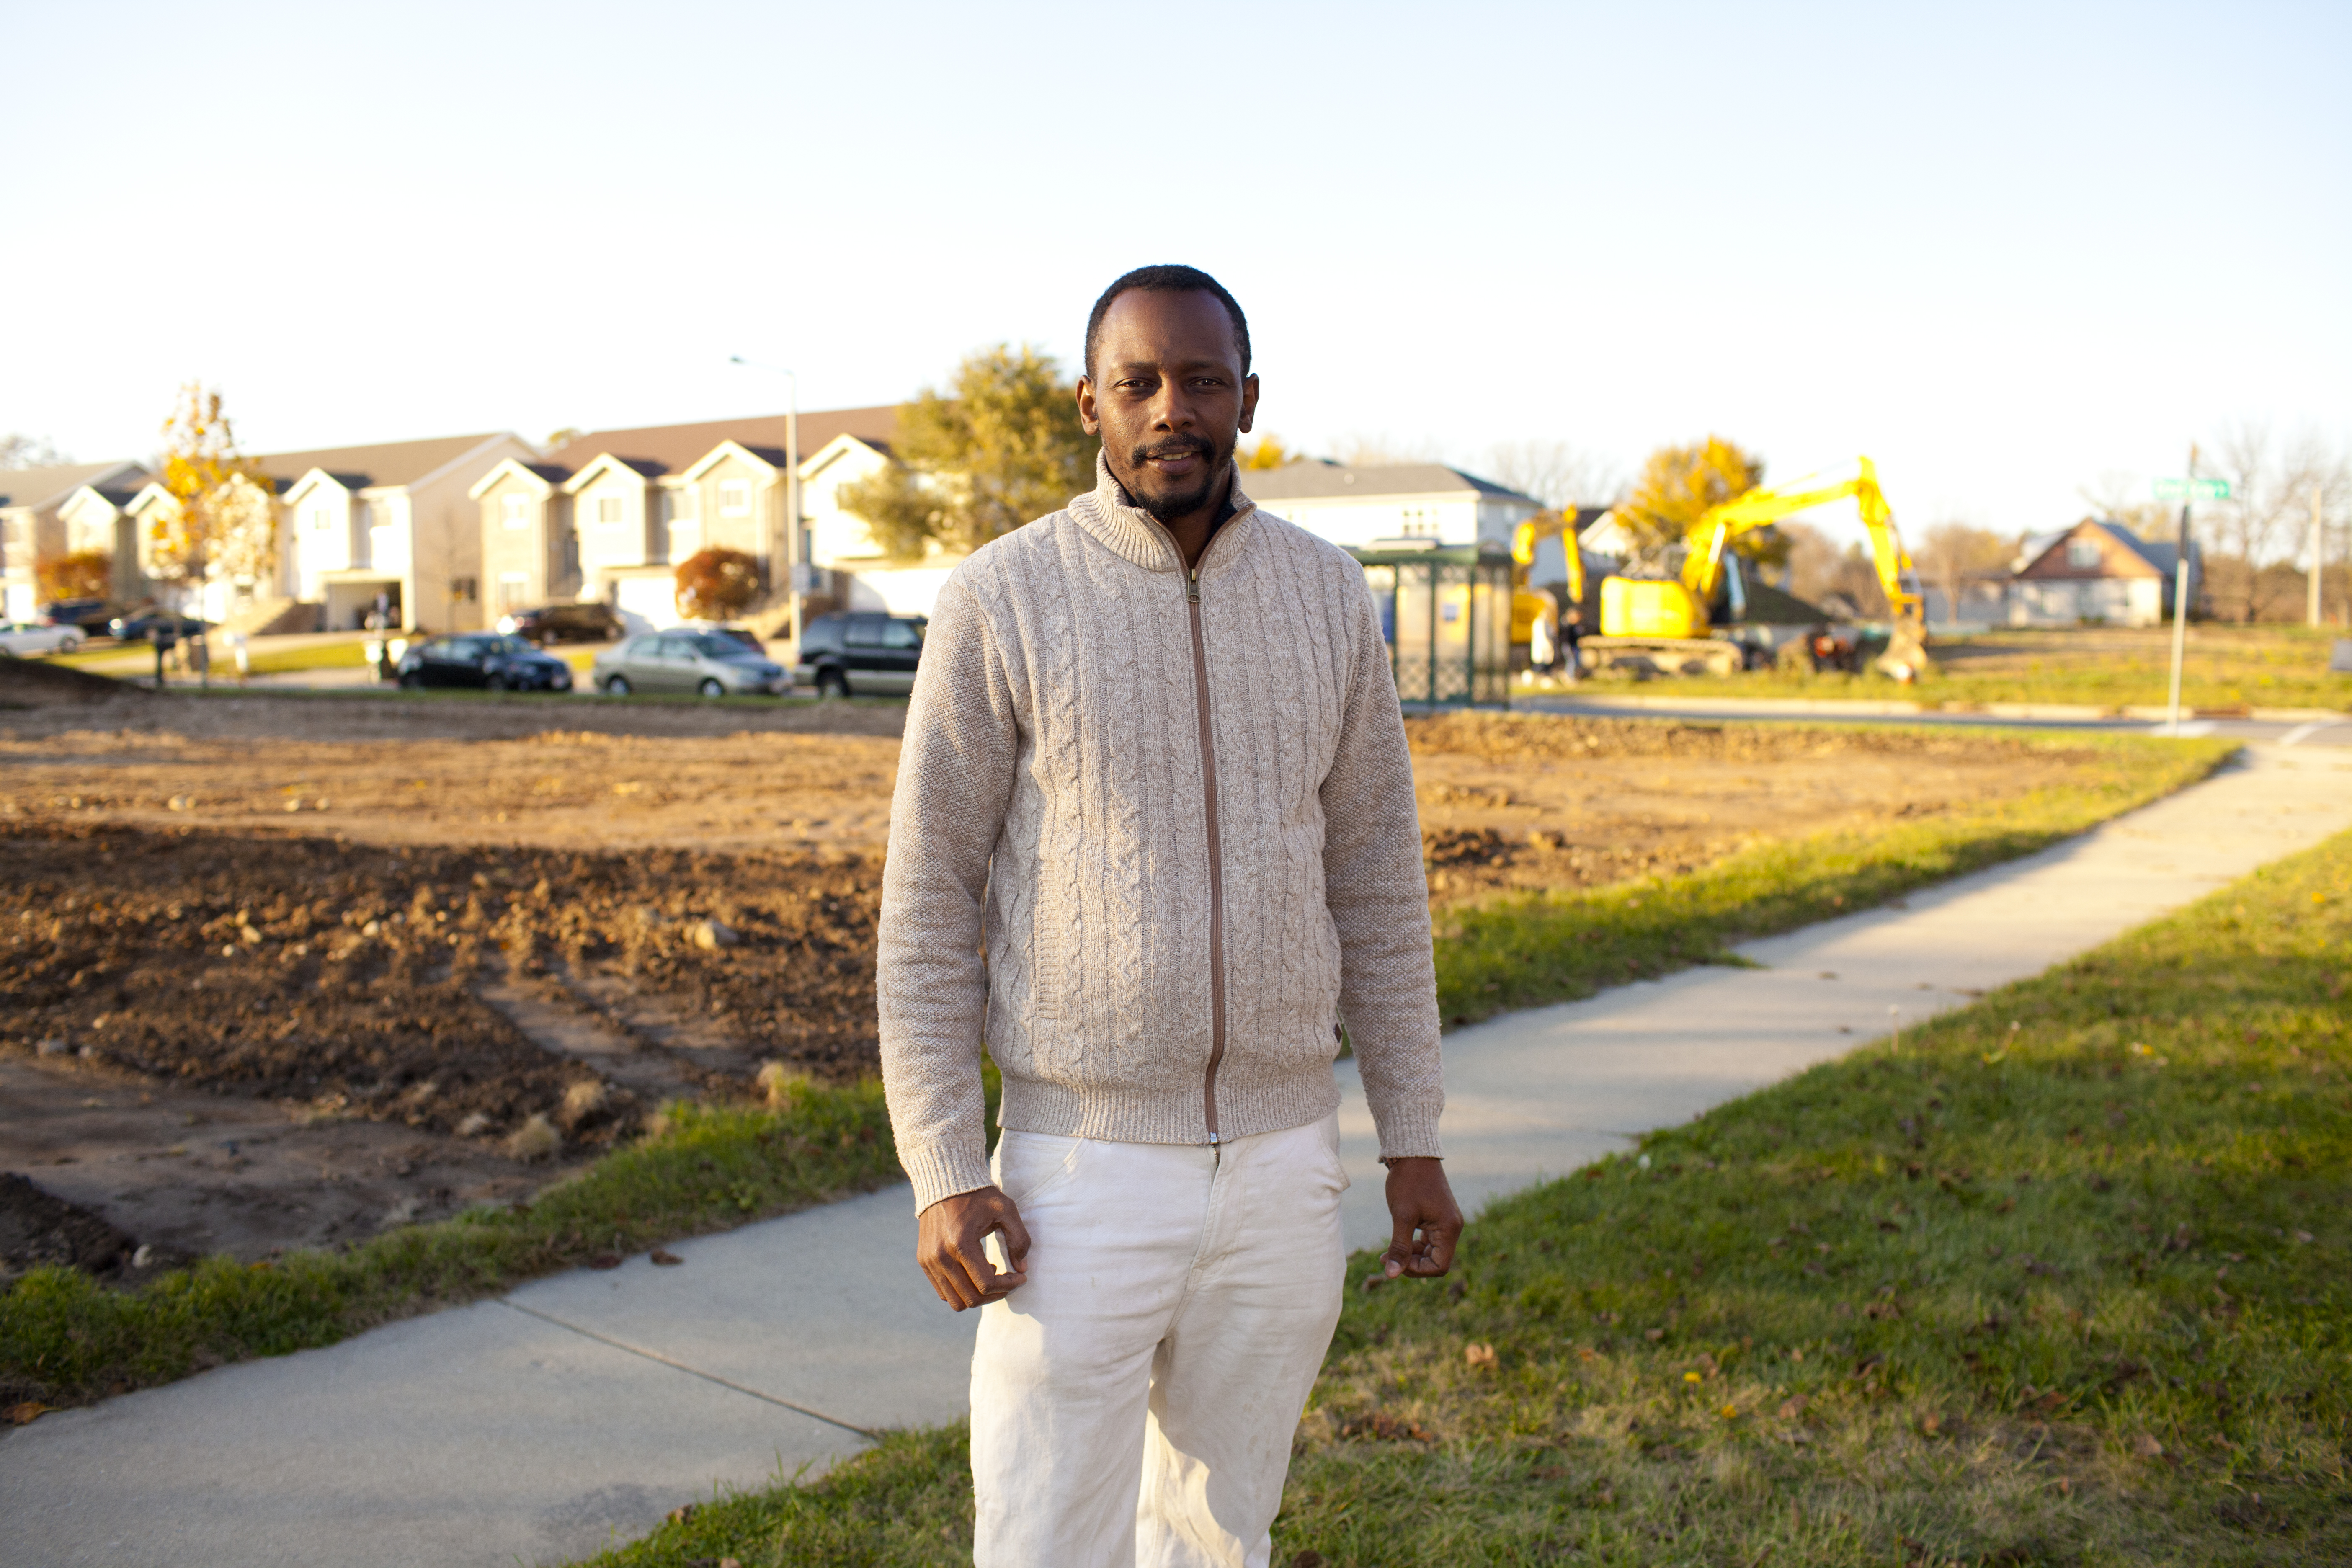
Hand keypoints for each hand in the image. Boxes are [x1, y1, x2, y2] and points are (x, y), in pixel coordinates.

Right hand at [917, 1185, 1030, 1309]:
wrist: (944, 1182)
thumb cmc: (978, 1195)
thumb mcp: (1006, 1210)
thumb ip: (1019, 1239)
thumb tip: (1022, 1269)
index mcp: (961, 1243)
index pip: (987, 1284)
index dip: (1009, 1286)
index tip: (1022, 1277)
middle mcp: (941, 1256)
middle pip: (971, 1298)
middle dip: (995, 1295)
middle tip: (1009, 1281)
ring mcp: (929, 1260)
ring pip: (955, 1301)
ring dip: (977, 1296)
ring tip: (990, 1275)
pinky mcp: (924, 1261)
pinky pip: (943, 1291)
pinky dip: (961, 1290)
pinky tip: (974, 1271)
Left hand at [1381, 1157, 1460, 1278]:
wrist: (1412, 1153)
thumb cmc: (1408, 1182)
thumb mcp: (1402, 1216)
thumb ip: (1399, 1247)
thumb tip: (1391, 1275)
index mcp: (1449, 1229)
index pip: (1439, 1266)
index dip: (1416, 1270)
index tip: (1394, 1261)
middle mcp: (1452, 1227)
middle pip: (1435, 1261)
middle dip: (1410, 1263)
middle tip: (1384, 1257)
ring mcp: (1446, 1222)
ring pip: (1430, 1252)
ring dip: (1410, 1255)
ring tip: (1387, 1251)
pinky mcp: (1438, 1217)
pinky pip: (1428, 1240)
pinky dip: (1413, 1244)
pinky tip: (1397, 1239)